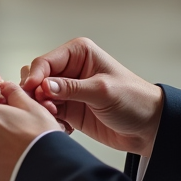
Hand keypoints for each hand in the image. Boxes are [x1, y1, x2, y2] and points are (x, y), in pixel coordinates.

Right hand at [20, 37, 162, 156]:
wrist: (148, 127)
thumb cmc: (134, 100)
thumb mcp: (103, 91)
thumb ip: (72, 88)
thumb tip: (44, 85)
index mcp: (78, 53)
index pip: (46, 61)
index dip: (35, 75)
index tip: (31, 90)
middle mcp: (70, 69)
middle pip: (37, 77)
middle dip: (36, 93)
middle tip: (47, 106)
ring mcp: (68, 90)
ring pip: (39, 96)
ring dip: (42, 108)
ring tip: (56, 117)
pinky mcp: (69, 109)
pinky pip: (48, 112)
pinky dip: (50, 119)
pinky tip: (63, 126)